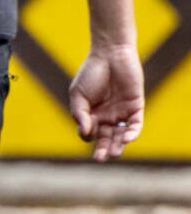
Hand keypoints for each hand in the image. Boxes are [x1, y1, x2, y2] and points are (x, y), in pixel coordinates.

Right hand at [70, 42, 145, 161]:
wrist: (110, 54)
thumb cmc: (90, 73)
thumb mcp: (78, 95)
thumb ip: (79, 114)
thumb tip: (84, 133)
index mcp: (91, 115)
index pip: (89, 133)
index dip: (87, 135)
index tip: (85, 129)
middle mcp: (107, 116)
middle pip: (106, 138)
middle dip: (103, 149)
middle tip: (100, 159)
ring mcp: (121, 112)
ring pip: (121, 134)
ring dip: (118, 145)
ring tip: (114, 153)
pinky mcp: (135, 106)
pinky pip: (135, 124)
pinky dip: (132, 132)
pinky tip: (126, 138)